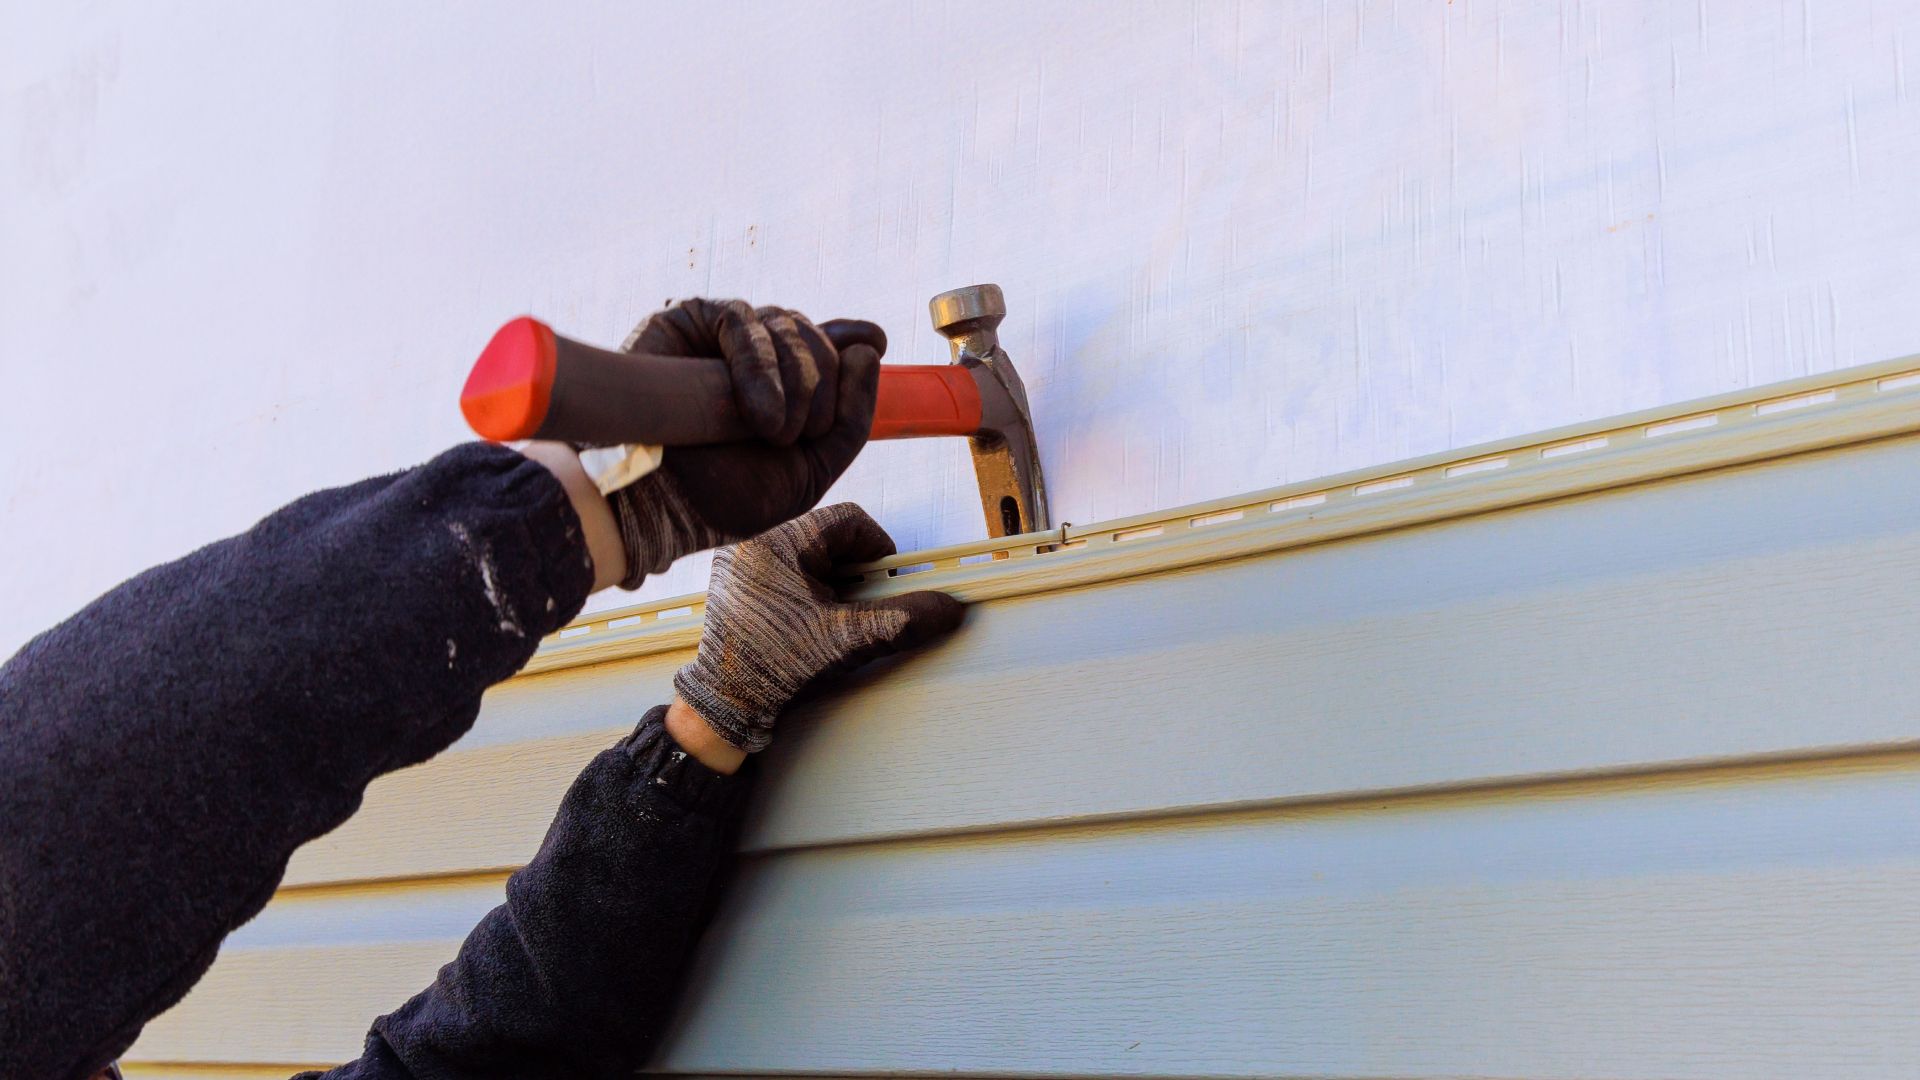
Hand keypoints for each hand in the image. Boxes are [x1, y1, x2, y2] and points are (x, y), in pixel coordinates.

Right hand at [604, 299, 889, 588]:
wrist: (670, 509)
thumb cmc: (731, 495)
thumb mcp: (812, 468)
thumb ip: (852, 418)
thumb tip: (869, 349)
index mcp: (784, 389)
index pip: (829, 344)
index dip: (853, 339)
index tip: (874, 344)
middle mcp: (755, 357)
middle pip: (816, 338)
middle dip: (822, 385)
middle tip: (797, 434)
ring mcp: (721, 337)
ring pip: (788, 324)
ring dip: (796, 381)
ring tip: (774, 432)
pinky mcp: (687, 322)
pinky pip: (744, 320)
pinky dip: (760, 364)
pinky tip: (759, 410)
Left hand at [673, 504, 965, 752]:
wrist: (724, 707)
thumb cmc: (778, 669)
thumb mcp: (848, 641)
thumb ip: (901, 620)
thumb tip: (950, 609)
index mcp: (777, 547)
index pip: (846, 520)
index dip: (877, 545)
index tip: (886, 578)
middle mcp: (753, 548)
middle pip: (826, 538)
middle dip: (854, 569)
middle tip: (866, 602)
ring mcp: (740, 569)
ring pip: (805, 557)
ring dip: (831, 581)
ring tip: (838, 616)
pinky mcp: (735, 590)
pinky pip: (783, 574)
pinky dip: (807, 592)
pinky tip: (811, 623)